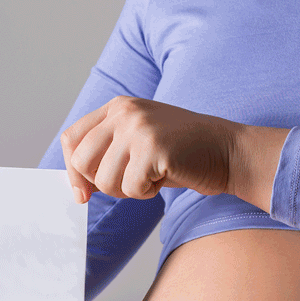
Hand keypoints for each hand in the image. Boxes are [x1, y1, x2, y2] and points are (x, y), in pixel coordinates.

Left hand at [60, 95, 242, 203]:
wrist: (227, 150)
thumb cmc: (182, 153)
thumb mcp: (137, 143)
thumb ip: (107, 154)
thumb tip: (77, 188)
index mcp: (117, 107)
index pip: (72, 138)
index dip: (73, 171)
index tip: (83, 194)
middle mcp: (124, 112)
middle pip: (81, 162)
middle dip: (102, 184)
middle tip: (130, 182)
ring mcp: (139, 128)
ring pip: (104, 181)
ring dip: (128, 190)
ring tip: (152, 176)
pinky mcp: (154, 148)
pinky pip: (131, 188)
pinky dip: (147, 193)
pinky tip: (165, 177)